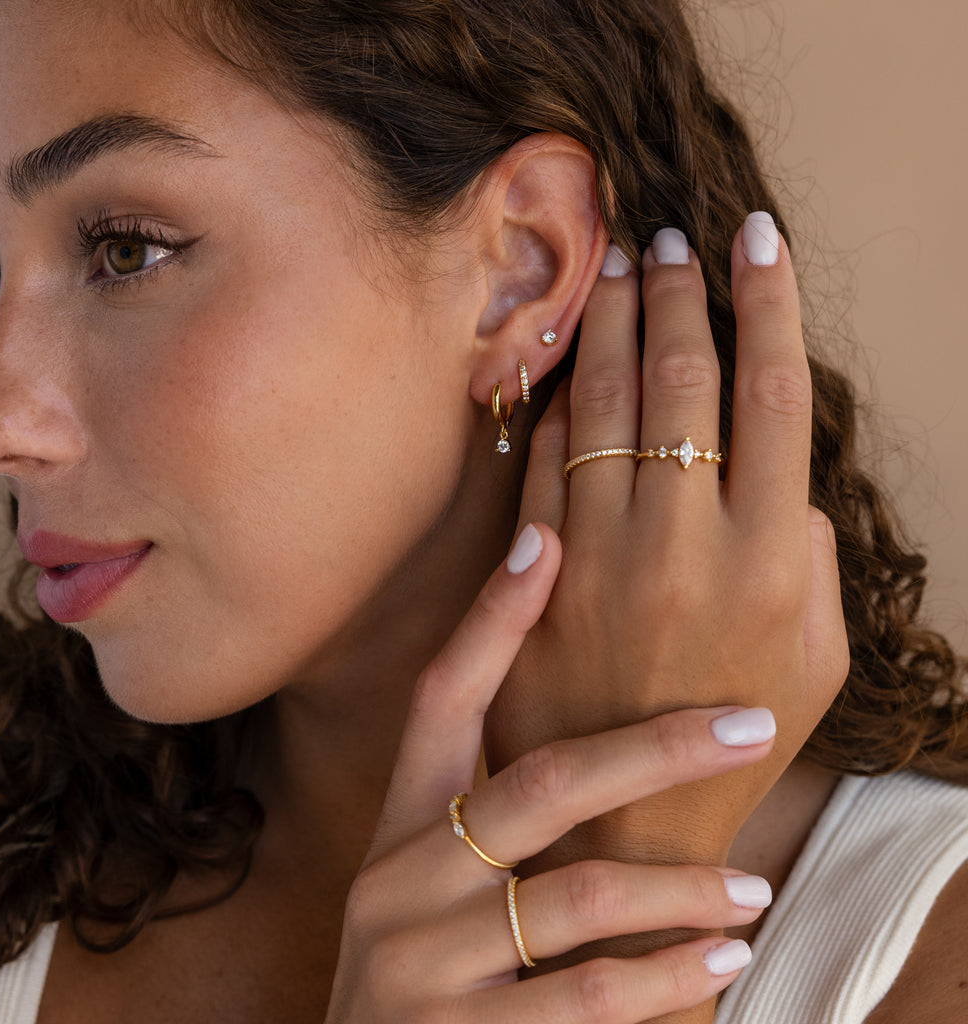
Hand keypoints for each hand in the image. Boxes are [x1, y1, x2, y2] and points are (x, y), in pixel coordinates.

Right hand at [325, 525, 776, 1022]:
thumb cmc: (419, 977)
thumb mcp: (432, 889)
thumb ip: (491, 825)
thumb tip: (600, 752)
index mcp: (399, 828)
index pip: (440, 698)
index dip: (492, 619)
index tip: (547, 542)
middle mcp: (397, 879)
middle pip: (538, 781)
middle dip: (655, 748)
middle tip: (748, 726)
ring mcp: (417, 963)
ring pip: (576, 894)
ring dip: (679, 889)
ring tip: (748, 889)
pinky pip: (584, 998)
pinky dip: (665, 978)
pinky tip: (717, 961)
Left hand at [484, 218, 849, 864]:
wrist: (626, 823)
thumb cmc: (739, 737)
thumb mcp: (818, 657)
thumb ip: (809, 553)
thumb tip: (777, 472)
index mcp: (769, 557)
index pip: (770, 395)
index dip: (766, 303)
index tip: (755, 236)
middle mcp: (683, 544)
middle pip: (682, 384)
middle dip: (676, 297)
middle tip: (667, 240)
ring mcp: (600, 559)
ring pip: (605, 410)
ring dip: (611, 328)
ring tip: (615, 269)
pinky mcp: (539, 582)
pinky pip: (544, 472)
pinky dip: (555, 413)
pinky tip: (563, 368)